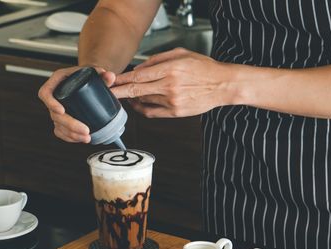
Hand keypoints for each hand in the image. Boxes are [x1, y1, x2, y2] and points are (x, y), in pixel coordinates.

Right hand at [38, 66, 115, 142]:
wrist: (87, 79)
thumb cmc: (87, 74)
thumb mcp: (94, 72)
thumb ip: (103, 75)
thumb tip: (110, 77)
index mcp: (57, 81)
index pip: (45, 93)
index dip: (51, 103)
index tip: (62, 111)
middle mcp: (54, 96)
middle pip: (55, 114)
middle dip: (70, 125)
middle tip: (85, 130)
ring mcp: (56, 109)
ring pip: (58, 125)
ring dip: (71, 134)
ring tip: (87, 138)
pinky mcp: (61, 119)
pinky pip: (60, 131)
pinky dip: (69, 137)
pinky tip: (80, 139)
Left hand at [111, 48, 234, 117]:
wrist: (223, 85)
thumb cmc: (204, 68)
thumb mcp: (182, 53)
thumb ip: (158, 59)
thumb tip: (138, 68)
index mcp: (171, 69)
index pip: (138, 76)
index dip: (121, 79)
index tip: (111, 81)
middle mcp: (170, 86)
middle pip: (136, 91)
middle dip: (118, 92)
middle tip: (107, 93)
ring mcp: (172, 101)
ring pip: (143, 101)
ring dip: (133, 98)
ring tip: (129, 94)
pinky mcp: (176, 112)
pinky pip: (152, 113)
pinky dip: (142, 109)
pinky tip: (138, 104)